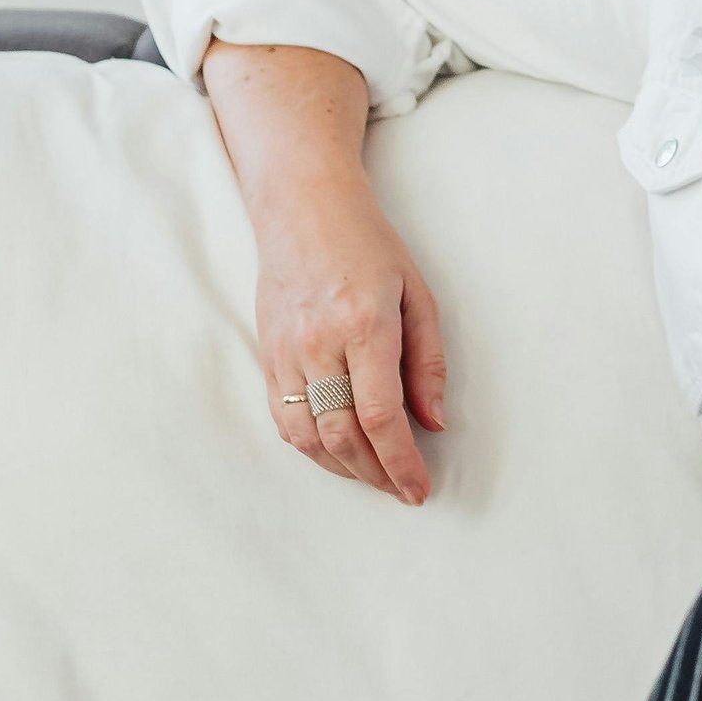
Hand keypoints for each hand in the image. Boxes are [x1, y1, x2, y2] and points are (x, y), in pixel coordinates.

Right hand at [253, 179, 447, 505]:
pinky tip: (337, 454)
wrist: (302, 210)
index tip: (419, 489)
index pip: (380, 416)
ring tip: (374, 477)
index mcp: (364, 326)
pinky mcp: (266, 357)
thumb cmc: (368, 246)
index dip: (401, 462)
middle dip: (376, 474)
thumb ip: (428, 362)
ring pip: (308, 437)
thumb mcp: (416, 293)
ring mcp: (285, 353)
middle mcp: (318, 345)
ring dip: (344, 469)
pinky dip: (311, 448)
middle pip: (343, 436)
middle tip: (402, 490)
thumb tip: (434, 423)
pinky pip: (283, 420)